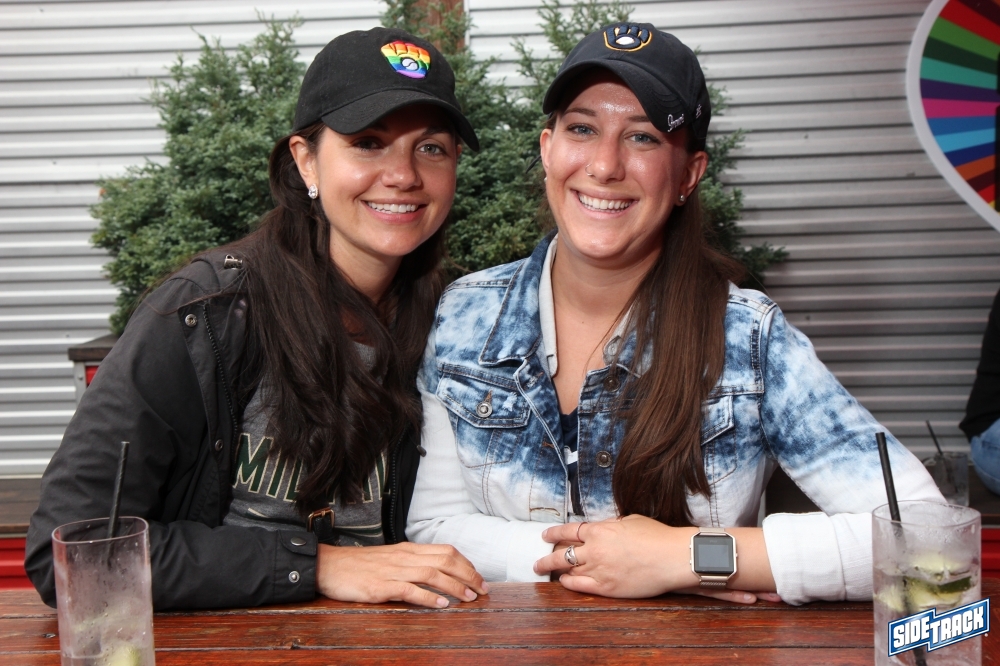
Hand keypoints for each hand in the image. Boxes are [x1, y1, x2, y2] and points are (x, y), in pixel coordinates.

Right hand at [316, 542, 488, 608]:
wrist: (328, 566)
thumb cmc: (359, 565)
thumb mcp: (389, 559)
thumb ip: (411, 563)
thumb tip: (435, 573)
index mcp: (407, 549)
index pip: (446, 551)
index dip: (466, 564)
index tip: (479, 578)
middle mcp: (404, 556)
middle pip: (445, 559)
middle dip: (468, 575)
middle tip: (483, 589)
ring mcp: (393, 570)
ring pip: (432, 573)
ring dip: (455, 586)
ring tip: (469, 598)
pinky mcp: (380, 586)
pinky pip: (409, 589)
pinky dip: (428, 597)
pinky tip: (441, 605)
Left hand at [533, 515, 779, 603]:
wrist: (672, 556)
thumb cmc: (656, 536)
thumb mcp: (630, 520)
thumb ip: (611, 525)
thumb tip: (603, 528)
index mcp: (599, 530)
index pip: (568, 531)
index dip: (553, 533)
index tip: (545, 535)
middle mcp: (594, 549)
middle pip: (561, 553)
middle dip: (546, 557)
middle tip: (538, 561)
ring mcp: (598, 569)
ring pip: (567, 570)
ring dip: (555, 571)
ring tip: (546, 572)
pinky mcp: (606, 587)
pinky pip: (579, 586)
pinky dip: (568, 584)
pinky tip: (563, 583)